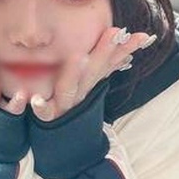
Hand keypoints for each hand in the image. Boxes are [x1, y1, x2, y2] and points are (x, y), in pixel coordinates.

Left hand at [30, 27, 156, 120]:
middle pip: (93, 73)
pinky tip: (36, 100)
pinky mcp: (47, 119)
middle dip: (104, 53)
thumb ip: (104, 70)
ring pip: (70, 90)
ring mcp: (64, 107)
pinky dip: (41, 108)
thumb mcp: (86, 86)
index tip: (142, 36)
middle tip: (115, 33)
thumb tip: (128, 56)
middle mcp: (80, 95)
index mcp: (88, 84)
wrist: (62, 146)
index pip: (108, 64)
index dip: (124, 51)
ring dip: (75, 74)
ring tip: (79, 57)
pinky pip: (44, 113)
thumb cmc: (70, 108)